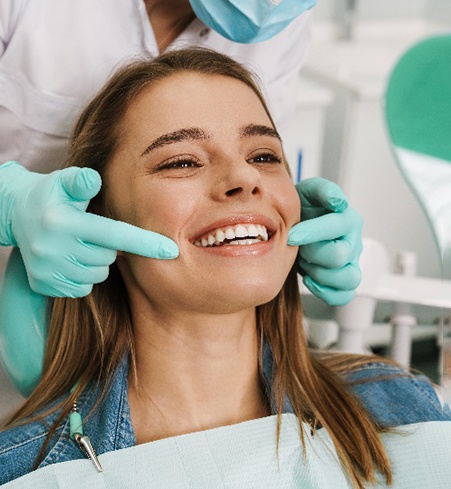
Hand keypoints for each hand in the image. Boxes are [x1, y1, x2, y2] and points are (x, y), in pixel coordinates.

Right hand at [0, 161, 178, 297]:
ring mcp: (47, 270)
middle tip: (92, 231)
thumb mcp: (62, 182)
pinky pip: (82, 288)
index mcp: (63, 223)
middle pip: (108, 257)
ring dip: (97, 262)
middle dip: (108, 246)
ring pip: (97, 275)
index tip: (172, 250)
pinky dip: (83, 276)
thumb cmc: (50, 196)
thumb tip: (94, 179)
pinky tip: (71, 259)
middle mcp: (53, 249)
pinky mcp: (44, 285)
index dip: (145, 242)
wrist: (15, 216)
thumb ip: (81, 181)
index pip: (114, 234)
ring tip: (80, 244)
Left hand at [288, 177, 362, 305]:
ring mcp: (351, 263)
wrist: (297, 224)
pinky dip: (326, 292)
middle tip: (298, 247)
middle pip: (339, 256)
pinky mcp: (343, 279)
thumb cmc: (303, 209)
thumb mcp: (309, 191)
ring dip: (320, 274)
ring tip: (306, 263)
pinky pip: (344, 295)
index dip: (311, 232)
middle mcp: (353, 242)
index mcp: (348, 219)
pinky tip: (310, 279)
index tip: (291, 235)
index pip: (336, 227)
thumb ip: (323, 190)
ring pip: (348, 279)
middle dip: (312, 253)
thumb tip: (337, 201)